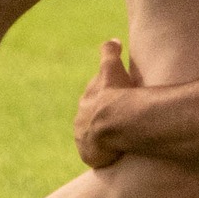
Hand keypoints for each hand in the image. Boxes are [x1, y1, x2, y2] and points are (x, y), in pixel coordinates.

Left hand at [73, 39, 138, 169]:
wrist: (115, 122)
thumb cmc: (116, 93)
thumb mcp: (112, 68)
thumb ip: (110, 52)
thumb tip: (113, 40)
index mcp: (86, 101)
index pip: (94, 99)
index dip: (104, 99)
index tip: (113, 101)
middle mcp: (80, 121)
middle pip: (91, 121)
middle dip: (101, 121)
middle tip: (118, 122)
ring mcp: (84, 140)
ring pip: (93, 140)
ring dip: (103, 141)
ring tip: (118, 142)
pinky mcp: (90, 156)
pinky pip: (97, 157)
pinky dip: (104, 155)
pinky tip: (116, 155)